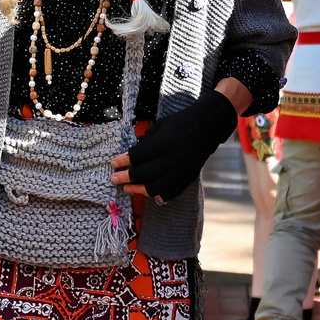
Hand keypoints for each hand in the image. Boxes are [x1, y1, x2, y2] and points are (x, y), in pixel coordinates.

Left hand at [116, 90, 237, 201]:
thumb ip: (145, 141)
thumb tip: (132, 155)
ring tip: (127, 188)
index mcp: (160, 145)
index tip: (113, 163)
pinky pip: (169, 193)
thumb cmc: (179, 124)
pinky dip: (158, 195)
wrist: (206, 127)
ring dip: (138, 190)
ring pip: (154, 188)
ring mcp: (178, 172)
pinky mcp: (186, 179)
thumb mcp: (159, 126)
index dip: (122, 161)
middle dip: (124, 178)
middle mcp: (169, 160)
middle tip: (114, 179)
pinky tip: (149, 193)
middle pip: (141, 175)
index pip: (135, 157)